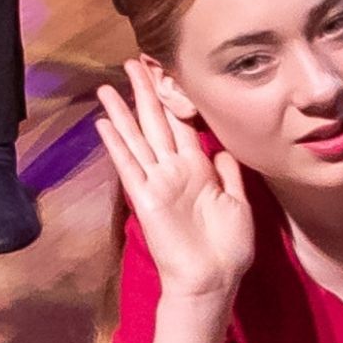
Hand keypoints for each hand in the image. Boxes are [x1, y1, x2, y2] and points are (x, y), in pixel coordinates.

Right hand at [94, 59, 253, 302]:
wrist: (214, 280)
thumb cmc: (229, 248)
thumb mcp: (238, 202)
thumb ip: (229, 172)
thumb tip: (223, 146)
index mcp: (199, 168)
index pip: (181, 123)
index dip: (173, 97)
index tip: (164, 72)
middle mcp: (174, 170)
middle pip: (156, 122)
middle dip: (144, 92)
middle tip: (132, 62)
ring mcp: (157, 182)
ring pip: (137, 138)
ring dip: (122, 112)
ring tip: (107, 87)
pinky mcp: (145, 198)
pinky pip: (129, 165)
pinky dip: (116, 144)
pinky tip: (103, 124)